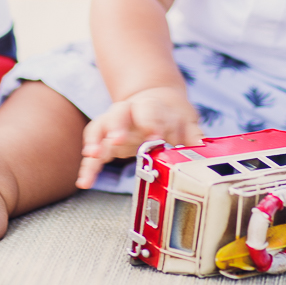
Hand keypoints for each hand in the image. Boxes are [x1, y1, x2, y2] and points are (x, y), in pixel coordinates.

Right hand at [76, 86, 202, 188]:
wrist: (156, 103)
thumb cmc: (171, 117)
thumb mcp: (186, 124)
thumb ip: (193, 136)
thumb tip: (201, 148)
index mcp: (149, 107)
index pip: (149, 111)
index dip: (152, 123)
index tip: (156, 137)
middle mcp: (128, 113)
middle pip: (119, 114)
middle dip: (117, 126)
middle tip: (117, 140)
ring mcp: (114, 126)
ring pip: (100, 128)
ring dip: (96, 141)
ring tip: (92, 156)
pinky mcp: (105, 141)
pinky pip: (94, 151)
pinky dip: (88, 166)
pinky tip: (84, 181)